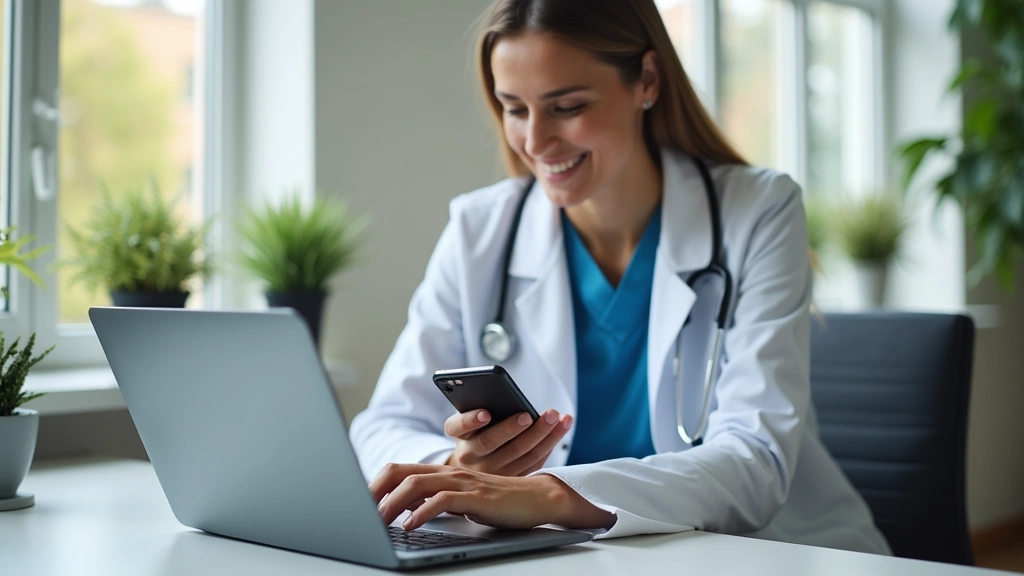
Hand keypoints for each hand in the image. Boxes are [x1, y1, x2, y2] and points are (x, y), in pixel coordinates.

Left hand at [370, 463, 615, 531]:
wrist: (538, 498)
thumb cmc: (499, 501)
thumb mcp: (461, 500)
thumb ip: (435, 501)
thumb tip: (404, 513)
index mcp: (441, 472)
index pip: (397, 470)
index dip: (373, 485)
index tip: (358, 505)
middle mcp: (448, 471)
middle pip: (398, 472)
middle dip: (373, 492)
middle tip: (358, 513)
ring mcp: (461, 481)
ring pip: (414, 485)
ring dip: (390, 505)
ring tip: (377, 523)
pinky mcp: (475, 495)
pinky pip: (440, 500)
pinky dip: (420, 513)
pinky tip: (410, 526)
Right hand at [443, 409, 571, 475]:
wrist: (473, 469)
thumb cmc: (476, 432)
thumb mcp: (470, 421)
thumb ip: (480, 408)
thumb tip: (501, 392)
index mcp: (458, 436)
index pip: (458, 427)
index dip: (471, 421)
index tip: (485, 413)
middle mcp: (470, 457)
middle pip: (492, 442)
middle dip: (514, 426)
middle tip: (531, 414)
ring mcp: (492, 473)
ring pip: (520, 453)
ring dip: (543, 434)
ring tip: (558, 416)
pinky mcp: (512, 479)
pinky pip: (534, 462)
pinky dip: (550, 443)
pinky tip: (561, 427)